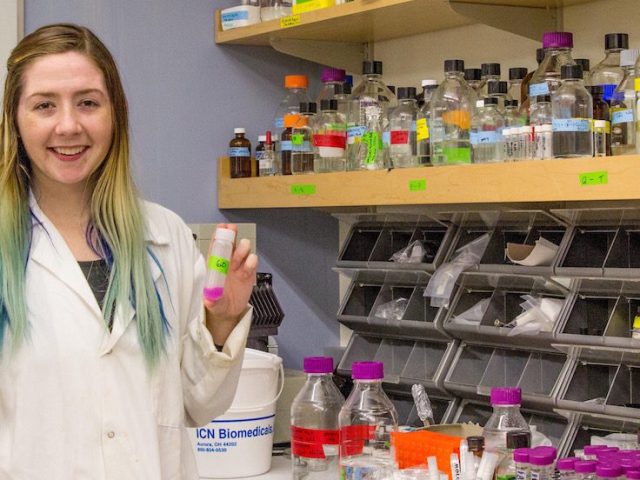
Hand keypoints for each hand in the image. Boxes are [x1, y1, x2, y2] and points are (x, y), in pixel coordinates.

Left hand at [204, 224, 257, 345]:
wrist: (229, 312)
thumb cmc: (216, 303)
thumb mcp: (213, 303)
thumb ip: (212, 299)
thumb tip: (209, 299)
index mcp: (214, 265)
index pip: (215, 246)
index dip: (218, 235)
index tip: (222, 227)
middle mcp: (227, 262)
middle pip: (230, 244)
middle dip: (232, 236)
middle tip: (233, 230)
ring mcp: (239, 266)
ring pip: (243, 251)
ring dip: (242, 248)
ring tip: (241, 252)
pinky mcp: (249, 273)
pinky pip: (252, 262)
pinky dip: (251, 261)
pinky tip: (248, 265)